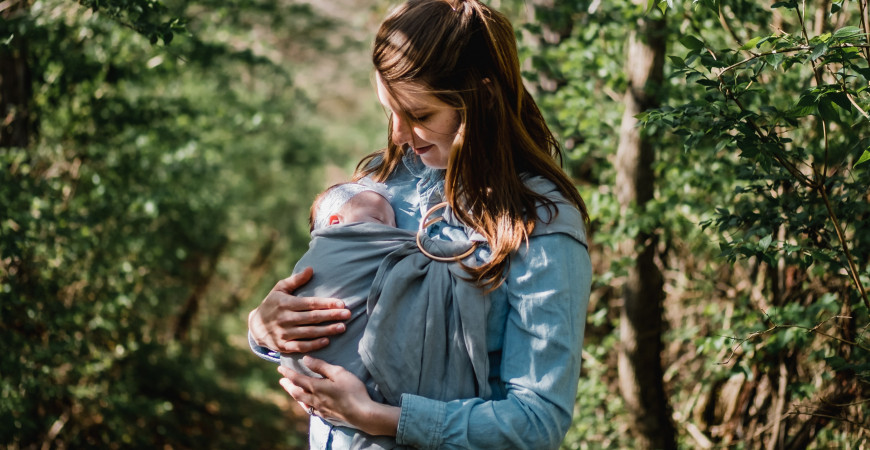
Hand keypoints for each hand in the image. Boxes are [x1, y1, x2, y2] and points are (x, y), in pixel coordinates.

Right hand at [248, 267, 350, 352]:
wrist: (255, 326)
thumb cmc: (272, 304)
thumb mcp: (280, 289)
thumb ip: (296, 280)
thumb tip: (311, 269)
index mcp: (285, 303)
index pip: (310, 303)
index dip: (326, 303)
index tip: (342, 303)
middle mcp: (285, 318)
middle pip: (312, 318)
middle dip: (331, 316)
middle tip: (348, 314)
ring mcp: (284, 333)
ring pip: (309, 333)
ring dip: (327, 330)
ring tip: (342, 327)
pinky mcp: (283, 346)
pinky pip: (301, 346)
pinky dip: (314, 345)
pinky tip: (326, 341)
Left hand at [278, 357, 399, 436]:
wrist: (362, 413)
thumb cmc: (352, 390)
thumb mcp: (339, 373)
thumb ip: (321, 366)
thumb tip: (306, 359)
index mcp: (316, 387)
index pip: (297, 379)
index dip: (288, 373)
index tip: (280, 368)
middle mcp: (315, 399)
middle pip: (296, 392)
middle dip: (288, 385)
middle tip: (281, 381)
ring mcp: (320, 409)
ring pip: (302, 402)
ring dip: (294, 395)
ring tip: (291, 391)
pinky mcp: (327, 416)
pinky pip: (311, 410)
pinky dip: (305, 404)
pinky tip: (307, 405)